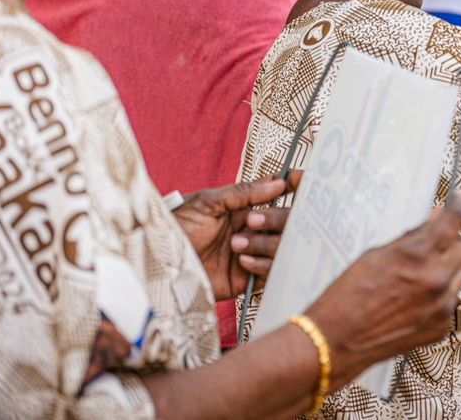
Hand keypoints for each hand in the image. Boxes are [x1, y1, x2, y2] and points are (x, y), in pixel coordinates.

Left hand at [173, 173, 297, 300]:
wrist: (157, 262)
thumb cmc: (178, 226)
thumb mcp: (208, 202)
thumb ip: (244, 192)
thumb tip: (279, 182)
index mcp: (246, 209)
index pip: (279, 197)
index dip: (295, 188)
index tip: (303, 180)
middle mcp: (253, 231)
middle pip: (287, 223)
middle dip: (276, 220)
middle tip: (251, 221)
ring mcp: (252, 254)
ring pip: (283, 248)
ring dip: (265, 244)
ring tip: (237, 244)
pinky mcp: (246, 280)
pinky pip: (270, 274)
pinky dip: (262, 266)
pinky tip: (242, 262)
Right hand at [305, 198, 460, 385]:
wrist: (337, 339)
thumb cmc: (348, 297)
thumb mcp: (376, 254)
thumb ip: (410, 237)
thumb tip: (432, 221)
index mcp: (418, 256)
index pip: (455, 221)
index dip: (459, 206)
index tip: (459, 202)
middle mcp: (435, 280)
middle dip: (450, 242)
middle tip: (434, 244)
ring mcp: (441, 306)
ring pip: (459, 275)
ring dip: (446, 270)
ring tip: (419, 276)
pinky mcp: (441, 327)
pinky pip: (450, 301)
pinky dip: (439, 296)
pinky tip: (416, 298)